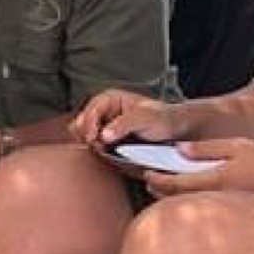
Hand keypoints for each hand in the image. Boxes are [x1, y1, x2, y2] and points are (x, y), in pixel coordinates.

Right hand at [71, 89, 191, 148]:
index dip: (89, 125)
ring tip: (107, 150)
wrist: (173, 133)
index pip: (90, 111)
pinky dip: (96, 152)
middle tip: (102, 147)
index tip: (95, 139)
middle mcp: (102, 112)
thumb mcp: (146, 118)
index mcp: (109, 99)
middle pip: (80, 125)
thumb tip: (103, 135)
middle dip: (89, 137)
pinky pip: (91, 148)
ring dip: (92, 146)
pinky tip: (108, 154)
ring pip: (83, 138)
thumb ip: (124, 124)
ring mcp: (102, 128)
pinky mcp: (104, 143)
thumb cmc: (162, 120)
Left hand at [136, 137, 253, 197]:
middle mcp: (216, 198)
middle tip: (148, 178)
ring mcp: (222, 208)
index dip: (156, 179)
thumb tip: (179, 150)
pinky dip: (189, 200)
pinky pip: (202, 207)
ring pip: (188, 205)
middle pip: (176, 199)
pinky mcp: (229, 213)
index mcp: (215, 180)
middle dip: (159, 189)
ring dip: (172, 197)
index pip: (174, 184)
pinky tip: (186, 192)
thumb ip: (206, 149)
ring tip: (161, 185)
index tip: (146, 172)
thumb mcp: (236, 145)